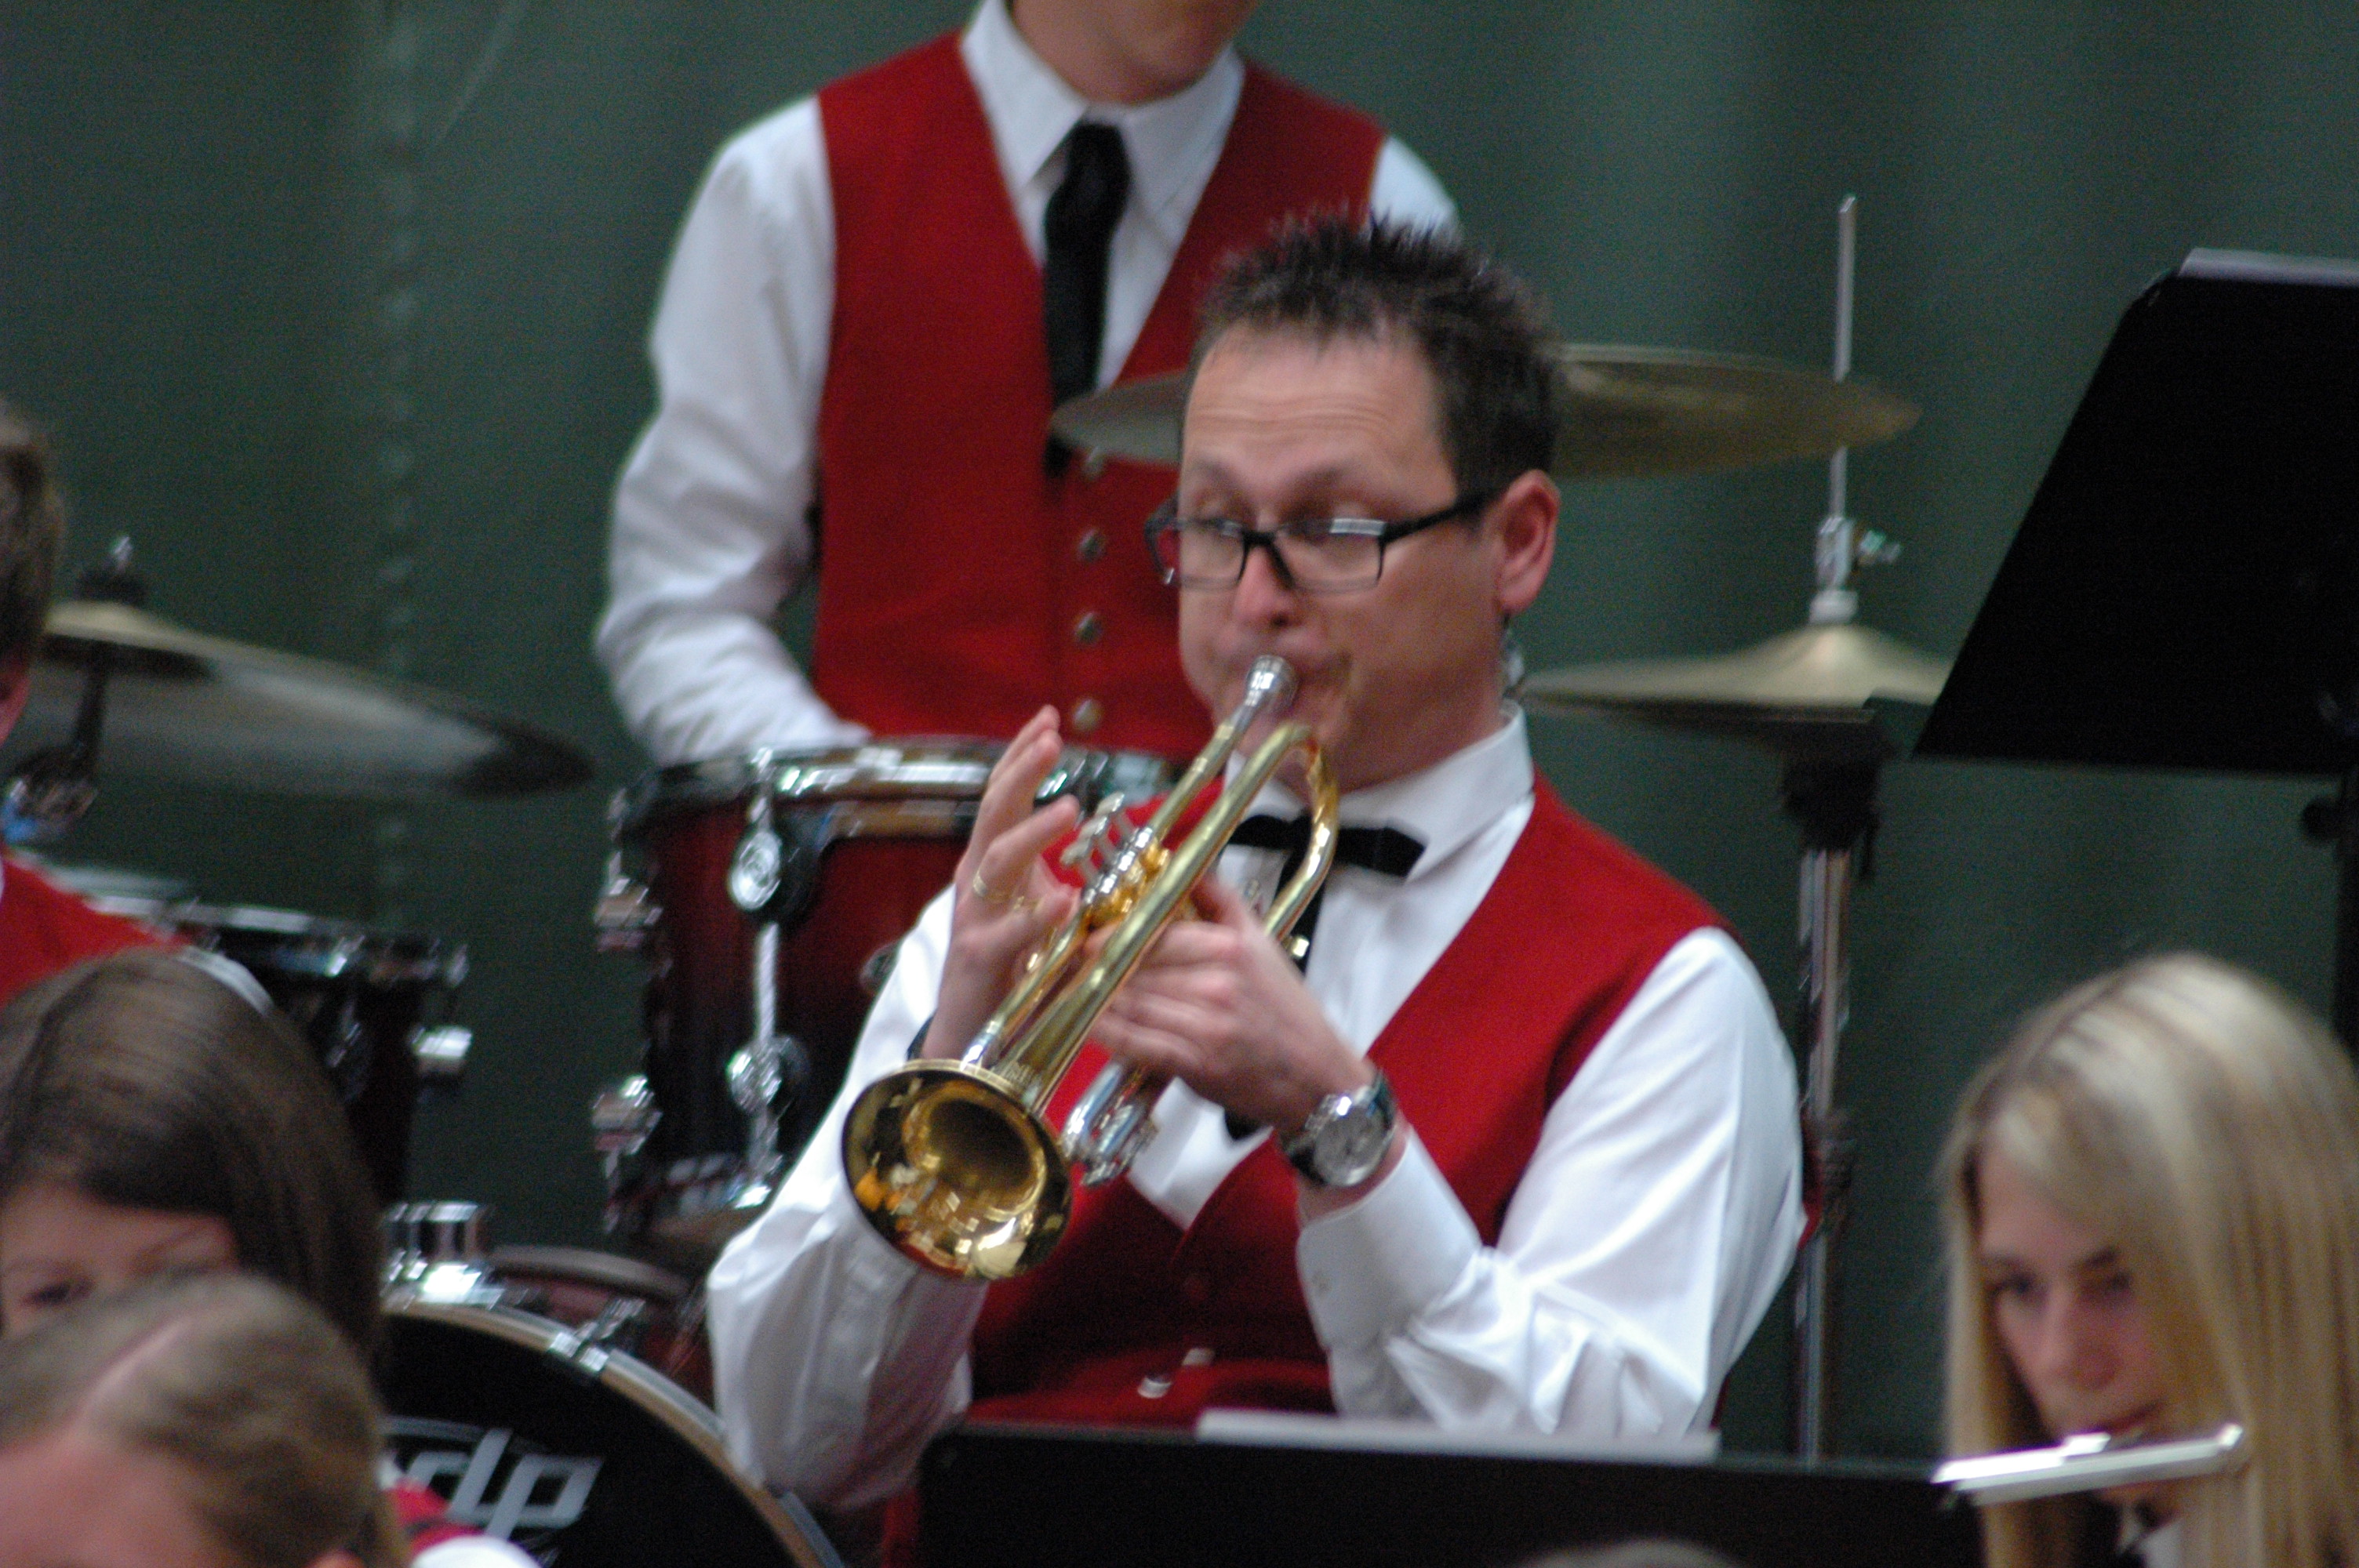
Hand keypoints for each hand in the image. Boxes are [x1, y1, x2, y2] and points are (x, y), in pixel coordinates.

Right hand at [921, 707, 1079, 1059]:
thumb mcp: (1030, 903)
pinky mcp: (980, 958)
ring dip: (1035, 830)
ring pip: (998, 859)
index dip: (1021, 756)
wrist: (972, 1029)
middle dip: (1022, 771)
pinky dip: (1039, 915)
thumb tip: (1083, 822)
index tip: (1048, 718)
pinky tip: (1066, 898)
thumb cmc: (1009, 963)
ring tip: (1072, 807)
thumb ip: (1049, 866)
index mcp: (988, 863)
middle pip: (993, 811)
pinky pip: (1010, 932)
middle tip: (1053, 738)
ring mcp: (974, 917)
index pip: (1001, 796)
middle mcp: (975, 881)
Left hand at [1090, 873, 1369, 1132]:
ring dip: (1091, 994)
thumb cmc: (1288, 1010)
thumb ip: (1223, 901)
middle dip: (1094, 961)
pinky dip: (1106, 1032)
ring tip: (1064, 984)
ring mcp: (1203, 1027)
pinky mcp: (1195, 1064)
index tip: (1087, 931)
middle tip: (1064, 956)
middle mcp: (1215, 986)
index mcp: (1230, 950)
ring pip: (1131, 1002)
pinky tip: (1083, 1022)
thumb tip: (1188, 866)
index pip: (1155, 932)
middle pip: (1136, 966)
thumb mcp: (1263, 943)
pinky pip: (1138, 1043)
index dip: (1113, 932)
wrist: (1318, 1077)